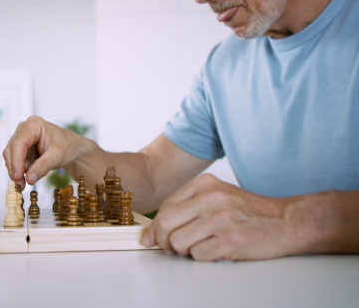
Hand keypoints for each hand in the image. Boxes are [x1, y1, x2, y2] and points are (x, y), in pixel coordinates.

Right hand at [3, 116, 93, 186]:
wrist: (72, 148)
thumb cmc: (68, 147)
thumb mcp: (57, 156)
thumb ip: (43, 166)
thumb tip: (29, 179)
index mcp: (34, 125)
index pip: (18, 143)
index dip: (16, 161)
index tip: (18, 176)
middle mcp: (24, 129)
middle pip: (11, 149)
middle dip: (15, 168)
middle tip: (20, 185)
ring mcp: (21, 138)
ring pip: (11, 157)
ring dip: (17, 171)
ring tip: (28, 180)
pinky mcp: (21, 148)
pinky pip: (15, 161)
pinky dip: (20, 170)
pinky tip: (30, 175)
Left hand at [143, 174, 295, 260]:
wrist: (288, 221)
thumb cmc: (249, 212)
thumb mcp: (218, 197)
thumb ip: (187, 207)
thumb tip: (154, 231)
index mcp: (205, 185)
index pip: (165, 207)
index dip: (156, 227)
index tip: (152, 238)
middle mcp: (211, 198)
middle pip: (165, 224)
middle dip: (164, 241)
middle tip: (173, 248)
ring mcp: (221, 219)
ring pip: (178, 242)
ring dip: (185, 251)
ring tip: (201, 247)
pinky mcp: (230, 240)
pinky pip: (197, 255)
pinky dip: (203, 257)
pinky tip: (216, 250)